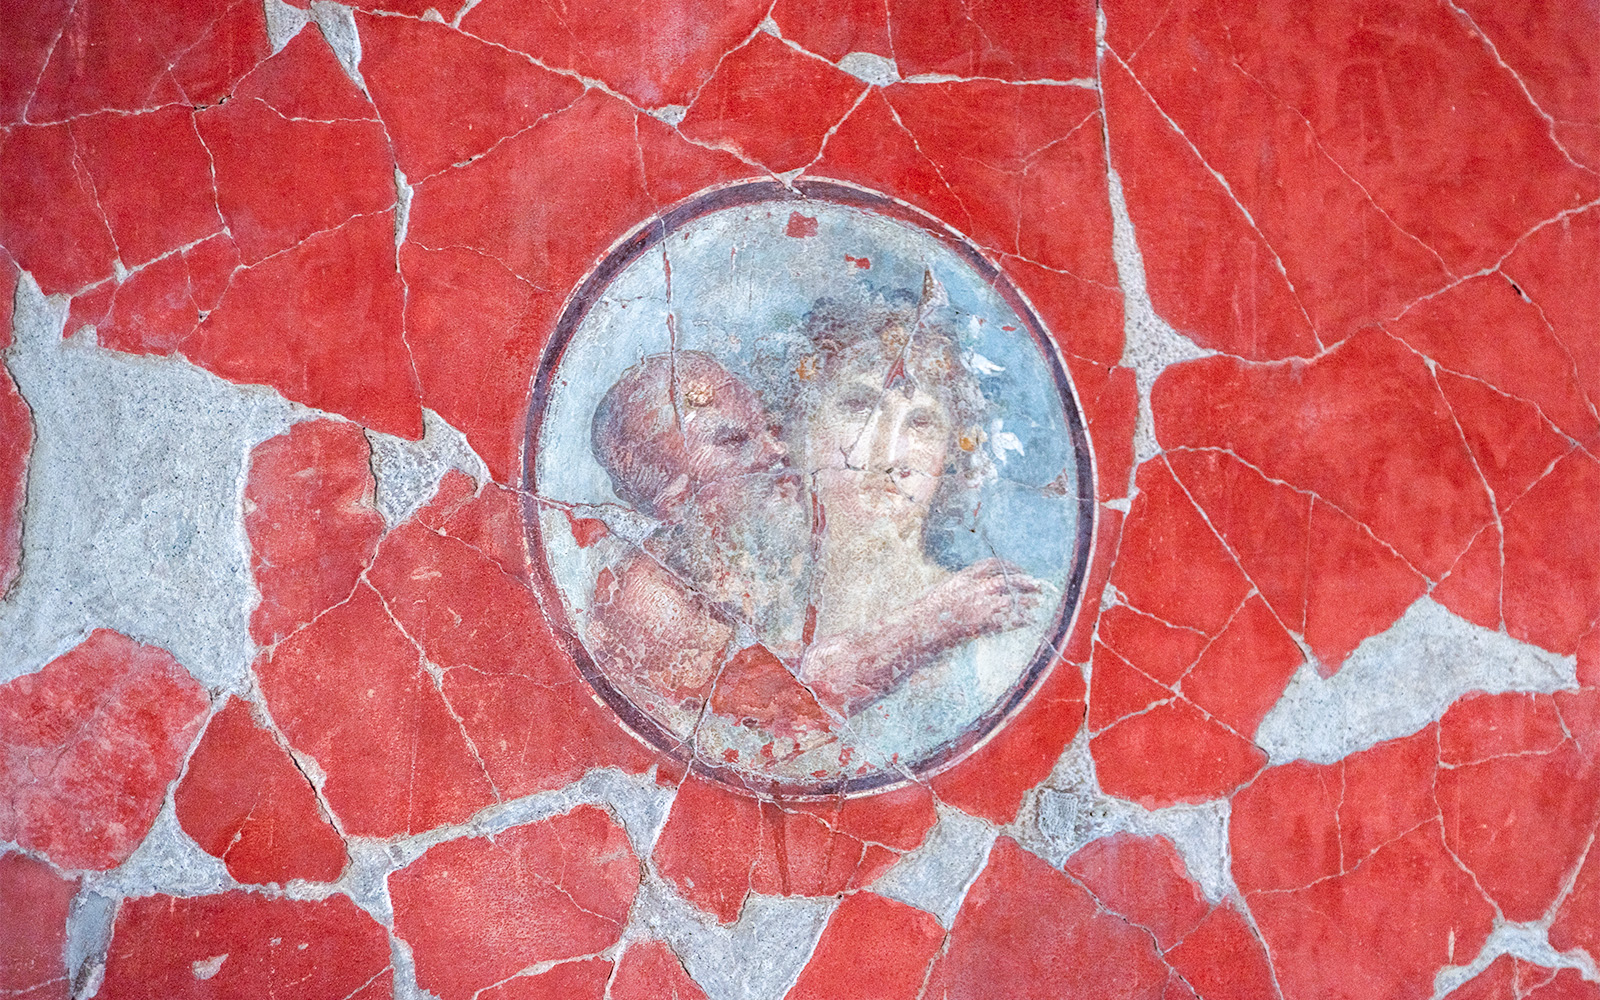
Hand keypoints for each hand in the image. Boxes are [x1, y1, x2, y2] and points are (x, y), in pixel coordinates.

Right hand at [917, 558, 1044, 643]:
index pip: (989, 565)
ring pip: (1010, 599)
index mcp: (961, 579)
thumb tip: (971, 594)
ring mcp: (977, 606)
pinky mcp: (981, 624)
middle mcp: (972, 590)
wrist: (914, 632)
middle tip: (1036, 584)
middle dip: (1024, 581)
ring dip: (1026, 600)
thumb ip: (958, 592)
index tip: (1017, 568)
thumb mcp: (940, 596)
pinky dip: (1021, 619)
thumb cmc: (922, 617)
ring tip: (1036, 602)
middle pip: (1005, 580)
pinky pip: (1007, 620)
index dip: (1006, 565)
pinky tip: (1030, 621)